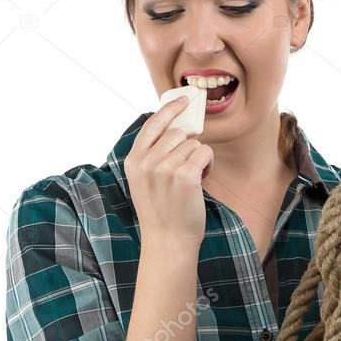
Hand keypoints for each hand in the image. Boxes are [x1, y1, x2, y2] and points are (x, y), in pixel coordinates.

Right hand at [124, 95, 213, 250]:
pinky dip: (208, 163)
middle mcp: (147, 161)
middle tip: (187, 168)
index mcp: (133, 160)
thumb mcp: (144, 180)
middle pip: (178, 133)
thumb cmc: (161, 211)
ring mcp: (165, 167)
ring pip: (193, 143)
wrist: (168, 241)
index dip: (170, 109)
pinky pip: (204, 152)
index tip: (183, 99)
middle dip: (187, 146)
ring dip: (198, 158)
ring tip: (191, 179)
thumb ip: (152, 155)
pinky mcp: (185, 175)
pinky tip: (201, 179)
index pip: (152, 124)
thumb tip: (177, 128)